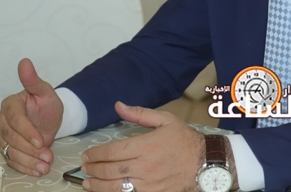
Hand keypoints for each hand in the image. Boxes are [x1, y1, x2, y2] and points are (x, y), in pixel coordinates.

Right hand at [0, 59, 63, 176]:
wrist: (49, 119)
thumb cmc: (46, 104)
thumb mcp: (45, 91)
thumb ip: (33, 80)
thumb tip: (25, 61)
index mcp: (10, 104)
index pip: (16, 120)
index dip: (27, 131)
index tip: (41, 140)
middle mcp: (2, 120)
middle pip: (12, 138)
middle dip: (31, 149)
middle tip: (48, 156)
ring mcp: (2, 136)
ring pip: (11, 152)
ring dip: (29, 161)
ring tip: (45, 166)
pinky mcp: (6, 149)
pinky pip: (12, 161)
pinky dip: (25, 167)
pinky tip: (37, 170)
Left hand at [80, 102, 204, 191]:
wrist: (206, 163)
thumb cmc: (186, 141)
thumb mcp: (166, 120)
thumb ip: (140, 114)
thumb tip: (118, 105)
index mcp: (147, 146)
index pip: (114, 151)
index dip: (96, 154)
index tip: (87, 154)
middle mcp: (145, 166)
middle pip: (111, 170)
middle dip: (93, 169)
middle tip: (84, 167)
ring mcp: (149, 184)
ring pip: (116, 187)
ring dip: (98, 186)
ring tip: (88, 182)